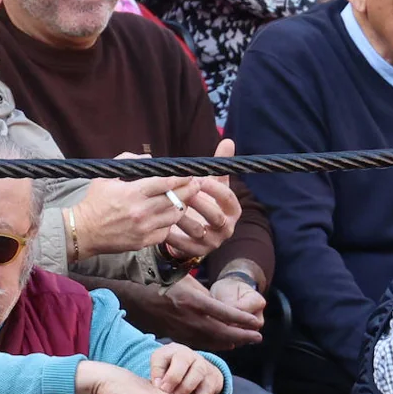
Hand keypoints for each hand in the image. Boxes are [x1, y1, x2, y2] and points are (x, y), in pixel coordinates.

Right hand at [70, 170, 199, 256]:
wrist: (81, 232)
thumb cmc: (92, 203)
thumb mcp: (106, 178)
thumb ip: (128, 162)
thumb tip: (150, 158)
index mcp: (132, 192)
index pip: (166, 182)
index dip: (181, 177)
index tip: (190, 174)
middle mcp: (141, 211)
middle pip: (175, 199)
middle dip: (189, 190)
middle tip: (196, 184)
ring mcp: (143, 228)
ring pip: (174, 216)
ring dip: (181, 207)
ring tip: (183, 201)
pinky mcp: (143, 242)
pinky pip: (165, 232)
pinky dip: (169, 224)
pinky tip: (167, 218)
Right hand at [141, 275, 263, 349]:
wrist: (136, 295)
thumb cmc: (163, 283)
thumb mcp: (188, 282)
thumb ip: (206, 296)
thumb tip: (224, 309)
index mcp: (193, 301)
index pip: (225, 313)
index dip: (243, 320)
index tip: (256, 323)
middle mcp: (189, 318)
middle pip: (222, 331)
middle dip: (242, 335)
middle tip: (257, 337)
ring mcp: (182, 329)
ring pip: (212, 341)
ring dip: (231, 342)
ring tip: (245, 341)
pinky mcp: (175, 336)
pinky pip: (199, 344)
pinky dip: (215, 345)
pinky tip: (224, 344)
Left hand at [149, 342, 226, 393]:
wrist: (196, 370)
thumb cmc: (171, 371)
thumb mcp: (161, 369)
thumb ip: (157, 375)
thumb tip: (158, 385)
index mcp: (171, 350)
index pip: (161, 356)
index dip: (157, 372)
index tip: (157, 386)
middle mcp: (188, 354)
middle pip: (182, 360)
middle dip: (173, 378)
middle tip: (166, 392)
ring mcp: (203, 365)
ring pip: (196, 374)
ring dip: (184, 390)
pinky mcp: (212, 379)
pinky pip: (204, 390)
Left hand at [163, 140, 240, 259]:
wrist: (195, 229)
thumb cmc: (203, 200)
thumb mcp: (213, 183)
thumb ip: (219, 164)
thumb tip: (228, 141)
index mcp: (232, 209)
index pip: (228, 198)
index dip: (213, 188)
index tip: (198, 180)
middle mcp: (226, 227)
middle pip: (215, 216)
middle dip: (199, 203)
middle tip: (182, 192)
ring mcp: (212, 241)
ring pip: (197, 230)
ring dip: (182, 217)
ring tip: (168, 206)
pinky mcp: (197, 252)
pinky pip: (184, 245)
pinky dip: (172, 235)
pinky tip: (160, 224)